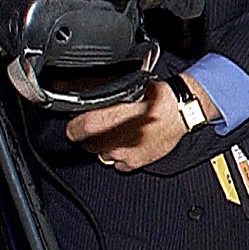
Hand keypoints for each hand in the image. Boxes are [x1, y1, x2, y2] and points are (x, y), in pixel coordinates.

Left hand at [66, 84, 189, 170]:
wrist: (181, 110)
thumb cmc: (157, 96)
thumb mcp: (125, 85)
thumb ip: (96, 88)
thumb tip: (67, 85)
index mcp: (109, 118)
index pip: (77, 130)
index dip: (74, 127)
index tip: (74, 126)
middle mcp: (115, 138)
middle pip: (87, 145)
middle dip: (89, 137)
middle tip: (98, 127)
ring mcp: (125, 152)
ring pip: (102, 155)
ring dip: (105, 146)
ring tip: (116, 133)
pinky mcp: (136, 162)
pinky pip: (118, 164)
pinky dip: (120, 156)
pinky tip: (128, 143)